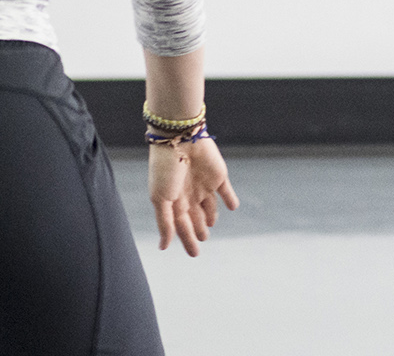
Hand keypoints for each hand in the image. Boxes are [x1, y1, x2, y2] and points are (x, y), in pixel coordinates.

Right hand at [149, 138, 239, 256]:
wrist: (180, 139)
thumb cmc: (165, 169)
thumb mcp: (160, 199)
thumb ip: (165, 223)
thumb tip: (164, 246)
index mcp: (173, 200)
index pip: (181, 225)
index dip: (187, 239)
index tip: (194, 254)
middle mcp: (189, 194)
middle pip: (195, 217)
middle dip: (198, 229)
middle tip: (203, 239)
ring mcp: (204, 184)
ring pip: (209, 205)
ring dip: (211, 216)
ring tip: (210, 225)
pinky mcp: (219, 175)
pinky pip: (226, 190)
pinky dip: (230, 198)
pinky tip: (233, 206)